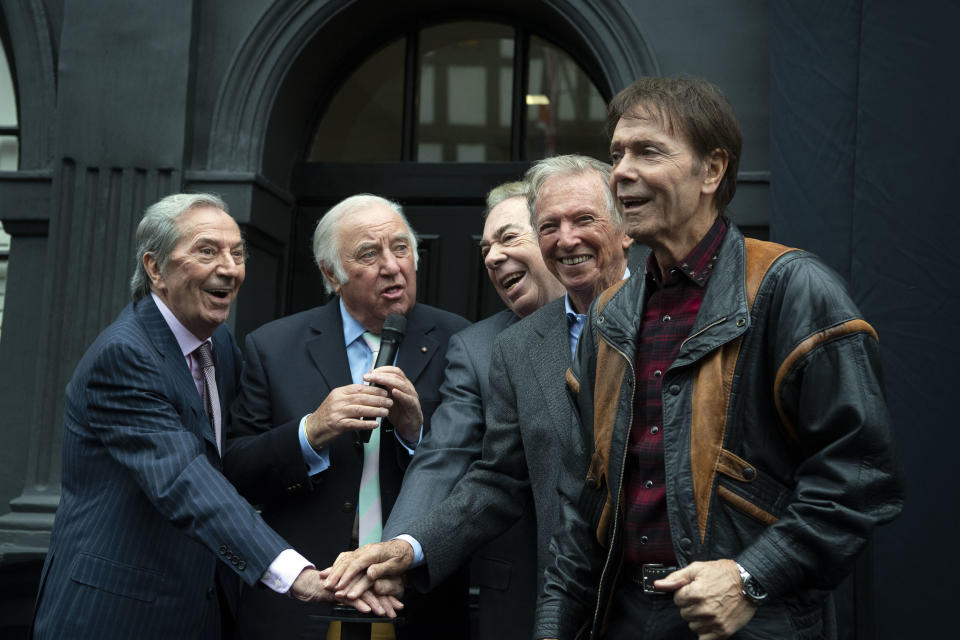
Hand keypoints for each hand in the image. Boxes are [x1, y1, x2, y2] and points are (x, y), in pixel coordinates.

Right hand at [289, 568, 403, 617]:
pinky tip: (367, 610)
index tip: (398, 606)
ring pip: (364, 592)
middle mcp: (354, 576)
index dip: (388, 595)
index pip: (377, 585)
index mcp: (358, 575)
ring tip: (384, 613)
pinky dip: (359, 604)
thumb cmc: (325, 588)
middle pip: (374, 589)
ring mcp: (345, 582)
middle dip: (386, 601)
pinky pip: (349, 597)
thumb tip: (372, 602)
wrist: (305, 584)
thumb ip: (358, 593)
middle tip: (396, 611)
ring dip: (375, 603)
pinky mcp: (335, 589)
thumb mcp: (345, 591)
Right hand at [304, 384, 391, 448]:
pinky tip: (375, 424)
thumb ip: (351, 396)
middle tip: (389, 401)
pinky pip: (355, 423)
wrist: (313, 428)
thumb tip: (370, 393)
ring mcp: (337, 413)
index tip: (385, 392)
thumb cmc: (328, 415)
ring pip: (360, 410)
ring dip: (375, 411)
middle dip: (378, 400)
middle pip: (362, 398)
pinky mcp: (337, 425)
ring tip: (385, 412)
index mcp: (339, 392)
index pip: (359, 388)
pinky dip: (366, 423)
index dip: (374, 390)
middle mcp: (338, 401)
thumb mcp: (337, 400)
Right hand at [320, 540, 414, 598]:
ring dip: (334, 571)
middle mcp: (365, 550)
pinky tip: (330, 573)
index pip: (357, 564)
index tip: (340, 587)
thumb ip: (382, 569)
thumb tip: (369, 573)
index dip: (347, 576)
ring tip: (326, 583)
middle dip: (336, 575)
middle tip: (327, 587)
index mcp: (374, 552)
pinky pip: (345, 558)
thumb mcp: (396, 565)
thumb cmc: (402, 557)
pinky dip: (336, 566)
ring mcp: (362, 551)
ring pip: (344, 560)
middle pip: (347, 562)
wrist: (405, 547)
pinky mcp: (360, 553)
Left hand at [363, 367, 421, 441]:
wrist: (410, 426)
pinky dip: (400, 394)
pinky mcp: (413, 406)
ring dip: (388, 381)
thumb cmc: (399, 412)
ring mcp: (412, 396)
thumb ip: (381, 390)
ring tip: (377, 379)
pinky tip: (393, 392)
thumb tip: (369, 382)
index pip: (394, 371)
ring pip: (401, 384)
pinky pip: (407, 398)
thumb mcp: (388, 399)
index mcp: (402, 384)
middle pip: (396, 375)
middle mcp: (408, 387)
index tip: (371, 372)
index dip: (383, 369)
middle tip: (370, 376)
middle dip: (382, 374)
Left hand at [654, 560, 756, 639]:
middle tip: (704, 598)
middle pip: (684, 613)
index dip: (684, 593)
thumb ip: (676, 578)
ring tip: (710, 607)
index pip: (677, 599)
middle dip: (691, 605)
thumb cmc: (723, 574)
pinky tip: (711, 620)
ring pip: (693, 626)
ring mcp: (714, 622)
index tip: (694, 590)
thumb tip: (658, 584)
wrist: (749, 582)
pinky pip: (704, 638)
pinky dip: (706, 631)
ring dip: (698, 618)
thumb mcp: (697, 569)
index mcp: (695, 593)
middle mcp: (704, 609)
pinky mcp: (723, 631)